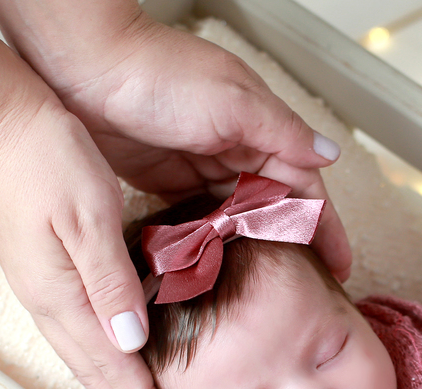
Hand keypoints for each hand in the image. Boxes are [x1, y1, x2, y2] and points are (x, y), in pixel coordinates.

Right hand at [0, 98, 172, 388]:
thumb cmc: (49, 159)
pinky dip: (97, 359)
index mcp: (59, 293)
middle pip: (91, 370)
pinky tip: (111, 361)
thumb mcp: (87, 215)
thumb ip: (109, 281)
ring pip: (81, 356)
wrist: (1, 121)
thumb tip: (130, 343)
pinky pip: (74, 332)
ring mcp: (40, 288)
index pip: (107, 363)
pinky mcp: (42, 272)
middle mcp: (46, 300)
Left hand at [46, 16, 352, 277]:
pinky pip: (196, 220)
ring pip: (235, 219)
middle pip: (273, 208)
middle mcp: (232, 148)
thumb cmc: (157, 73)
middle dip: (290, 247)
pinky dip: (207, 243)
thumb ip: (283, 132)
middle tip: (302, 290)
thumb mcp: (233, 101)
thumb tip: (330, 154)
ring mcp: (197, 166)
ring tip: (261, 288)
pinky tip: (212, 268)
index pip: (304, 187)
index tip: (339, 267)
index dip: (325, 227)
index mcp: (258, 128)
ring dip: (249, 250)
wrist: (82, 66)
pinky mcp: (162, 180)